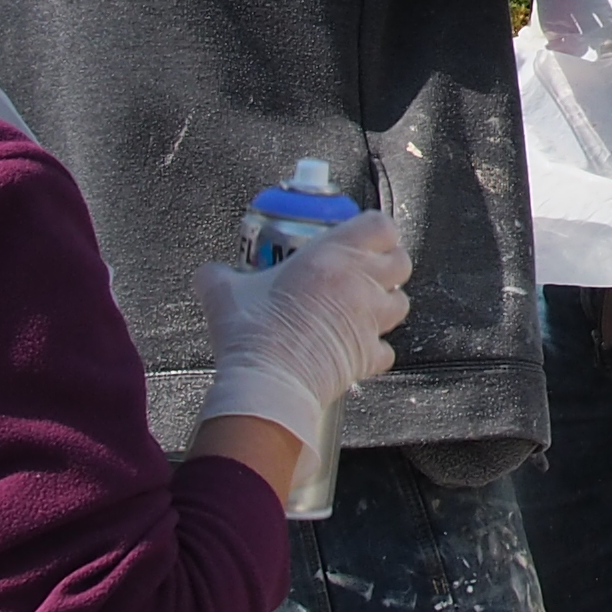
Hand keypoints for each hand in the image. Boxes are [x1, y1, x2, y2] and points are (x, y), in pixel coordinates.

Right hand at [192, 212, 409, 458]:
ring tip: (359, 307)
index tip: (359, 236)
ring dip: (384, 302)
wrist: (266, 385)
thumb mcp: (223, 292)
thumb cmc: (253, 337)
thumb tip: (210, 274)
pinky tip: (352, 346)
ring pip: (400, 303)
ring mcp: (369, 321)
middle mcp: (359, 285)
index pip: (380, 226)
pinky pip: (385, 348)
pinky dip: (374, 347)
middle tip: (362, 270)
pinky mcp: (369, 355)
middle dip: (386, 264)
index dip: (374, 230)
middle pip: (400, 262)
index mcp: (331, 257)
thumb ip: (218, 275)